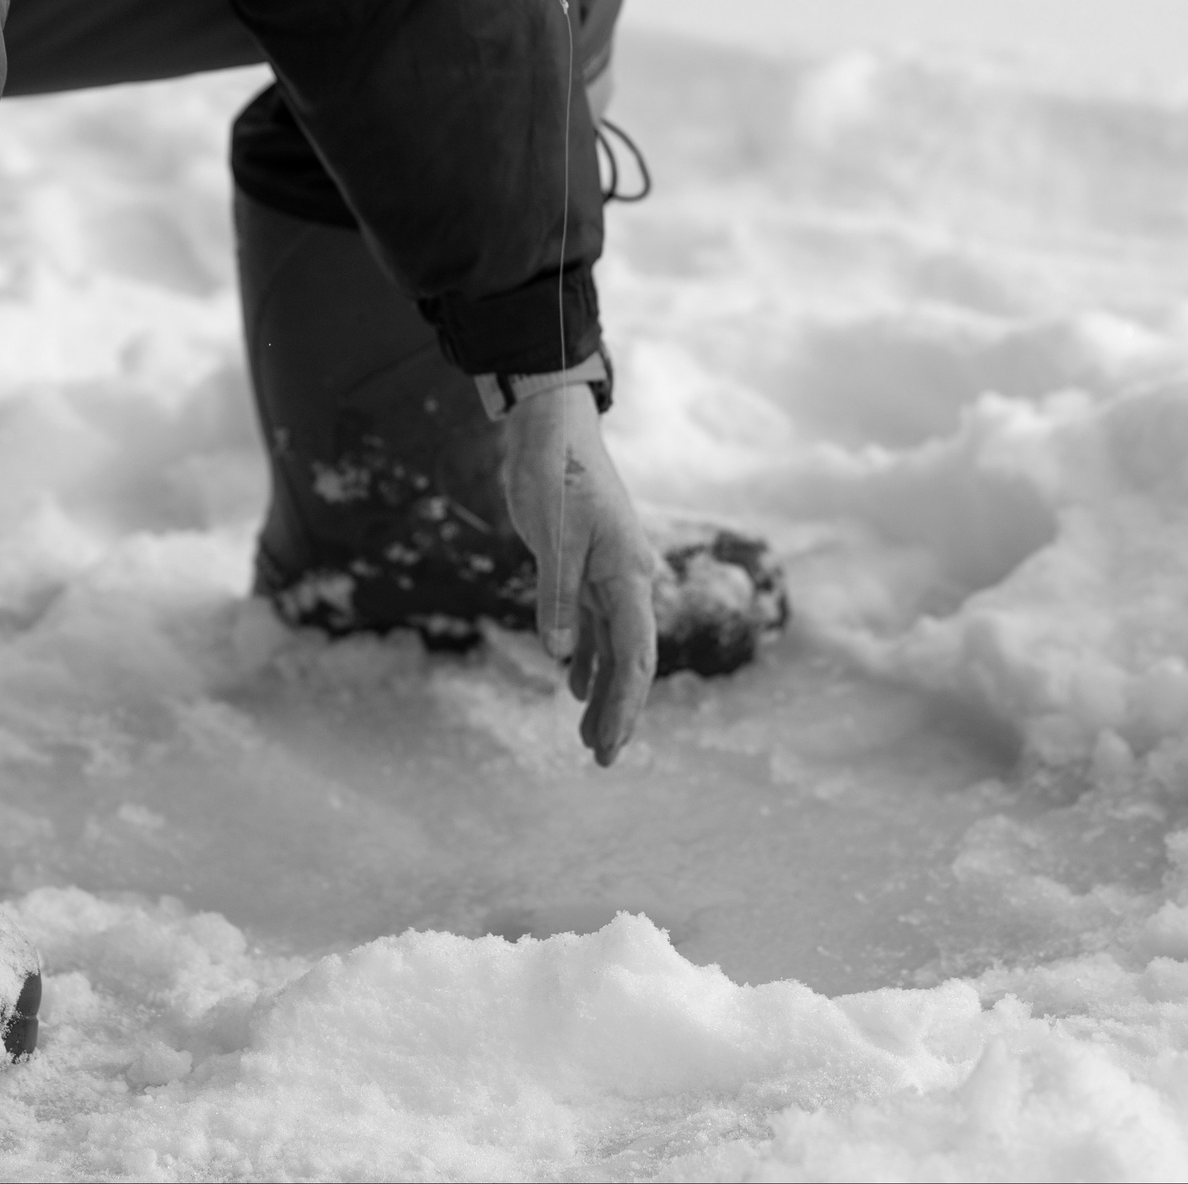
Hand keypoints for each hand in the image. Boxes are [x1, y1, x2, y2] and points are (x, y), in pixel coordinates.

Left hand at [500, 385, 658, 765]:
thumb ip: (556, 595)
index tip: (610, 746)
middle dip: (620, 712)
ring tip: (588, 741)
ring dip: (603, 694)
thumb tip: (558, 655)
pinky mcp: (585, 568)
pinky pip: (593, 626)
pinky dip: (586, 659)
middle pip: (630, 660)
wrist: (551, 428)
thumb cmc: (556, 473)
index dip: (626, 705)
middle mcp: (628, 580)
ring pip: (613, 648)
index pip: (636, 654)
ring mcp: (609, 575)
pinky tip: (575, 689)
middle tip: (601, 760)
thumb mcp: (552, 534)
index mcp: (628, 574)